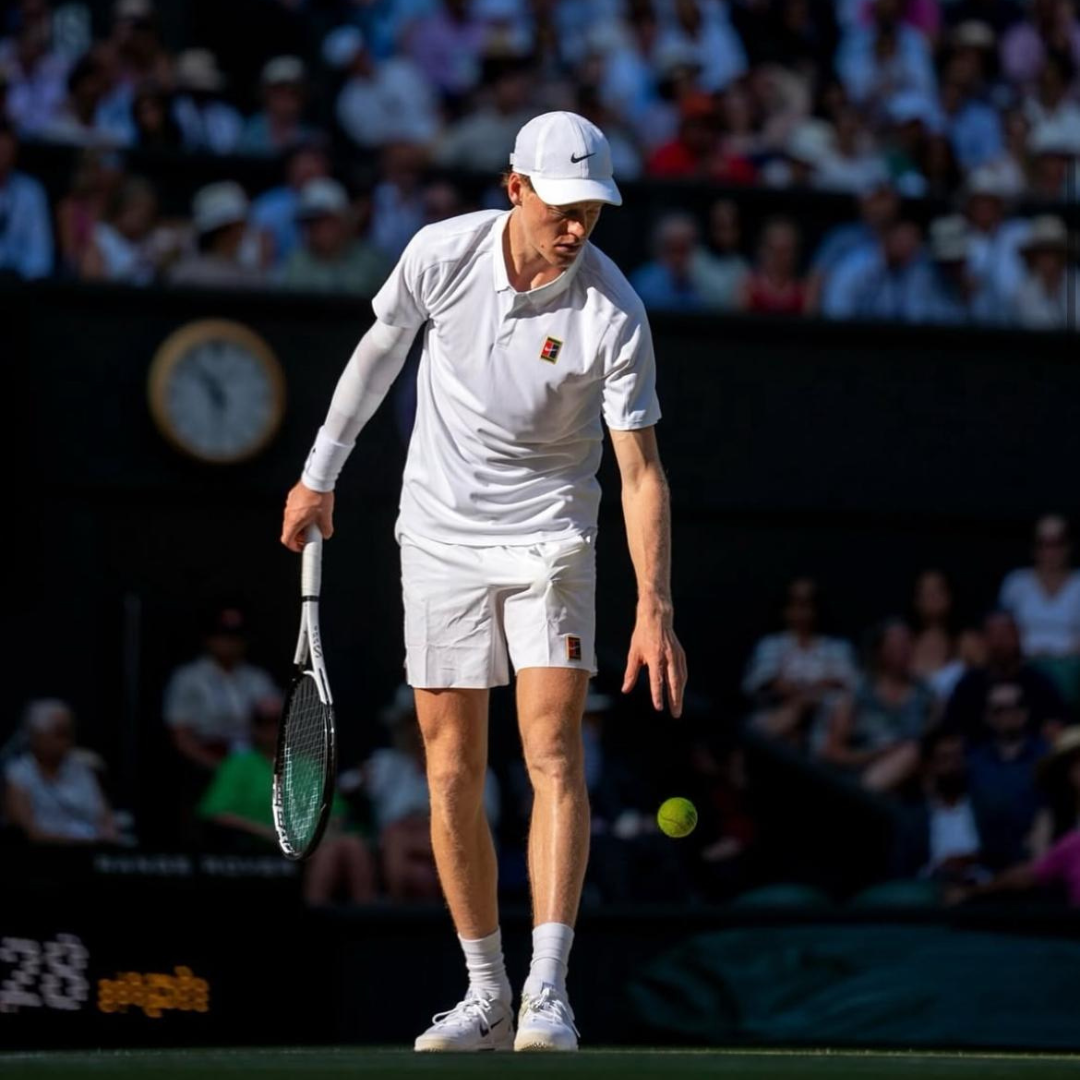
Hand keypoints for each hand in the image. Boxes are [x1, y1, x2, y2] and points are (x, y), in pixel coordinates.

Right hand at [281, 481, 334, 551]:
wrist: (317, 479)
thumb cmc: (320, 497)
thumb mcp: (326, 517)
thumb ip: (326, 529)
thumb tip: (326, 534)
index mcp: (294, 521)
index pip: (287, 540)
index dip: (294, 547)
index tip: (302, 547)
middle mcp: (288, 514)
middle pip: (289, 531)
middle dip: (300, 536)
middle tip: (311, 534)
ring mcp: (289, 505)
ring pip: (291, 520)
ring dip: (300, 524)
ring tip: (313, 521)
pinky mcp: (292, 498)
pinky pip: (294, 510)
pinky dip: (300, 514)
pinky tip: (312, 510)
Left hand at [622, 597, 687, 716]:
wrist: (657, 618)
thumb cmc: (642, 635)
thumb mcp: (633, 653)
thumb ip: (630, 673)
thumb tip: (625, 689)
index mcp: (654, 657)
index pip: (657, 680)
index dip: (658, 695)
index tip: (658, 707)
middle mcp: (668, 657)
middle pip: (674, 682)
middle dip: (675, 700)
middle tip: (675, 714)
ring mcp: (676, 655)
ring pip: (681, 679)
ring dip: (680, 694)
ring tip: (677, 707)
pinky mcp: (681, 654)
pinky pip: (683, 672)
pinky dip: (682, 684)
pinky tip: (679, 692)